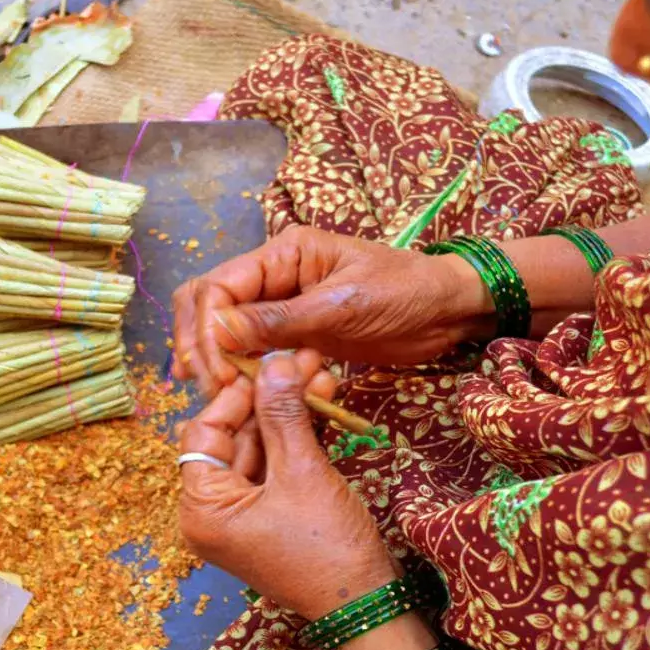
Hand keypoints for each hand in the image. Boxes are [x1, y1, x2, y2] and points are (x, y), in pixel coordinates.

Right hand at [173, 225, 493, 395]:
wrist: (448, 310)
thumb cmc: (405, 293)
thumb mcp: (343, 306)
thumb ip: (281, 320)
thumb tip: (219, 332)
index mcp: (283, 253)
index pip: (218, 285)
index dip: (207, 329)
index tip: (216, 372)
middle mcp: (274, 275)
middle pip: (209, 304)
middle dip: (201, 345)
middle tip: (212, 390)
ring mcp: (282, 305)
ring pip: (226, 329)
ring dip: (218, 361)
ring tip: (222, 396)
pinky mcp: (295, 333)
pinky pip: (254, 350)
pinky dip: (244, 371)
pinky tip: (242, 394)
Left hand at [178, 352, 397, 618]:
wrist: (366, 605)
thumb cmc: (327, 548)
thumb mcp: (302, 472)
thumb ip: (283, 413)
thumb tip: (275, 361)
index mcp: (202, 509)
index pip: (204, 433)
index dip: (236, 395)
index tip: (268, 365)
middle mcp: (212, 514)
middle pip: (232, 438)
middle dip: (269, 399)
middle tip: (302, 361)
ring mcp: (241, 516)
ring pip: (258, 449)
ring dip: (287, 414)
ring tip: (319, 375)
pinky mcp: (269, 517)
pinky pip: (275, 468)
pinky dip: (295, 439)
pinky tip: (321, 405)